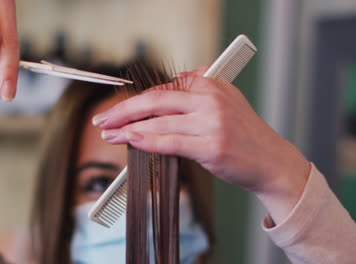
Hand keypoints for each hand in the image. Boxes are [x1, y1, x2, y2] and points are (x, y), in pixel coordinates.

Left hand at [93, 66, 310, 223]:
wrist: (271, 161)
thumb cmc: (245, 134)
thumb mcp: (226, 101)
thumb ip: (197, 90)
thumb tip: (165, 90)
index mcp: (211, 85)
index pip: (163, 89)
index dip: (135, 100)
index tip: (117, 109)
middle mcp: (210, 100)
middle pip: (155, 101)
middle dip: (123, 110)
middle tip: (103, 119)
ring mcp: (211, 123)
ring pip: (159, 122)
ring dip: (128, 128)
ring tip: (109, 134)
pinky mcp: (211, 147)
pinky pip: (171, 142)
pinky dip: (147, 140)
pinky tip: (130, 140)